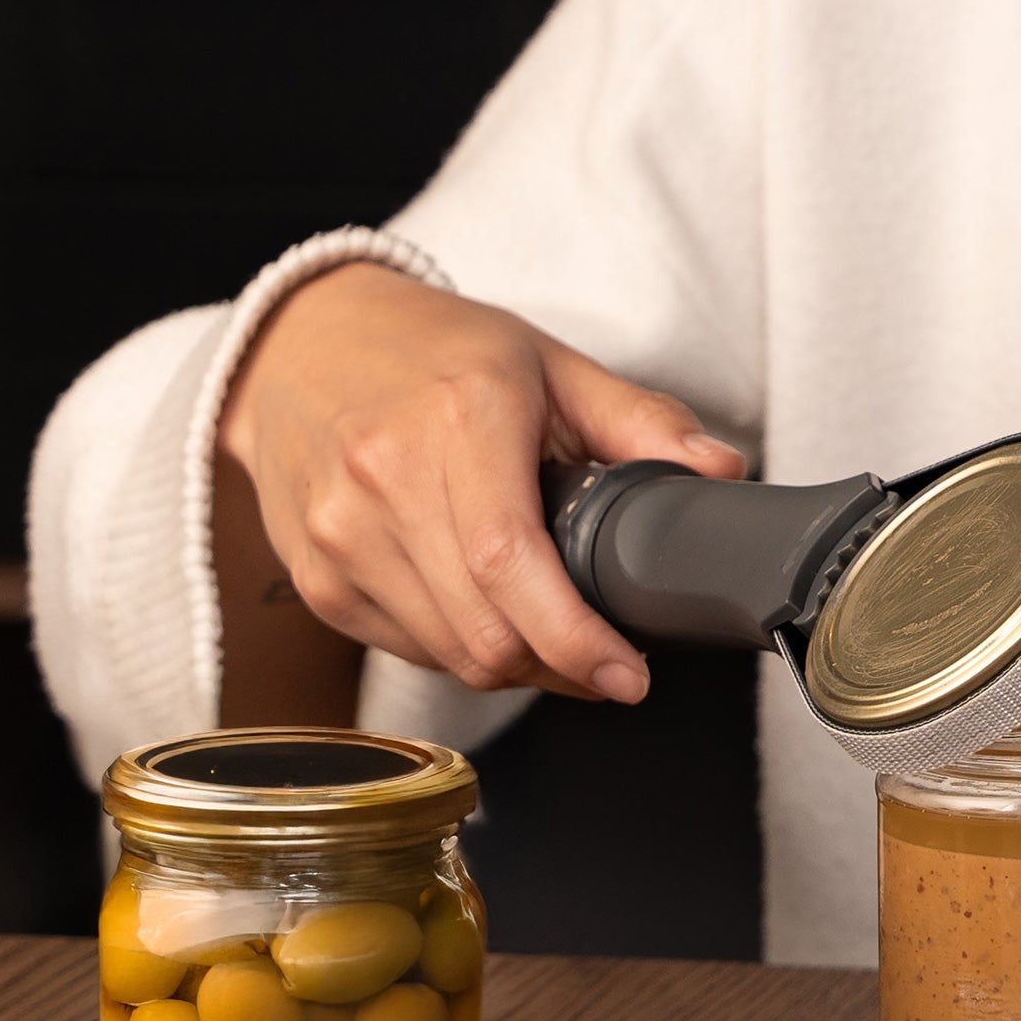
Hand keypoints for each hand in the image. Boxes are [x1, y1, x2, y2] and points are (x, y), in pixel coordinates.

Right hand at [219, 261, 745, 699]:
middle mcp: (384, 480)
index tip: (629, 676)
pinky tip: (486, 611)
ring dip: (517, 666)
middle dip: (563, 666)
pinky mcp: (318, 579)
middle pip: (485, 633)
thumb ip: (643, 421)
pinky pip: (410, 652)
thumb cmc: (435, 353)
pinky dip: (461, 651)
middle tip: (608, 659)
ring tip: (552, 631)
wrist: (298, 343)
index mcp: (457, 421)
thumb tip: (723, 472)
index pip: (512, 566)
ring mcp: (340, 536)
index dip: (576, 641)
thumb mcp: (549, 365)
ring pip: (450, 656)